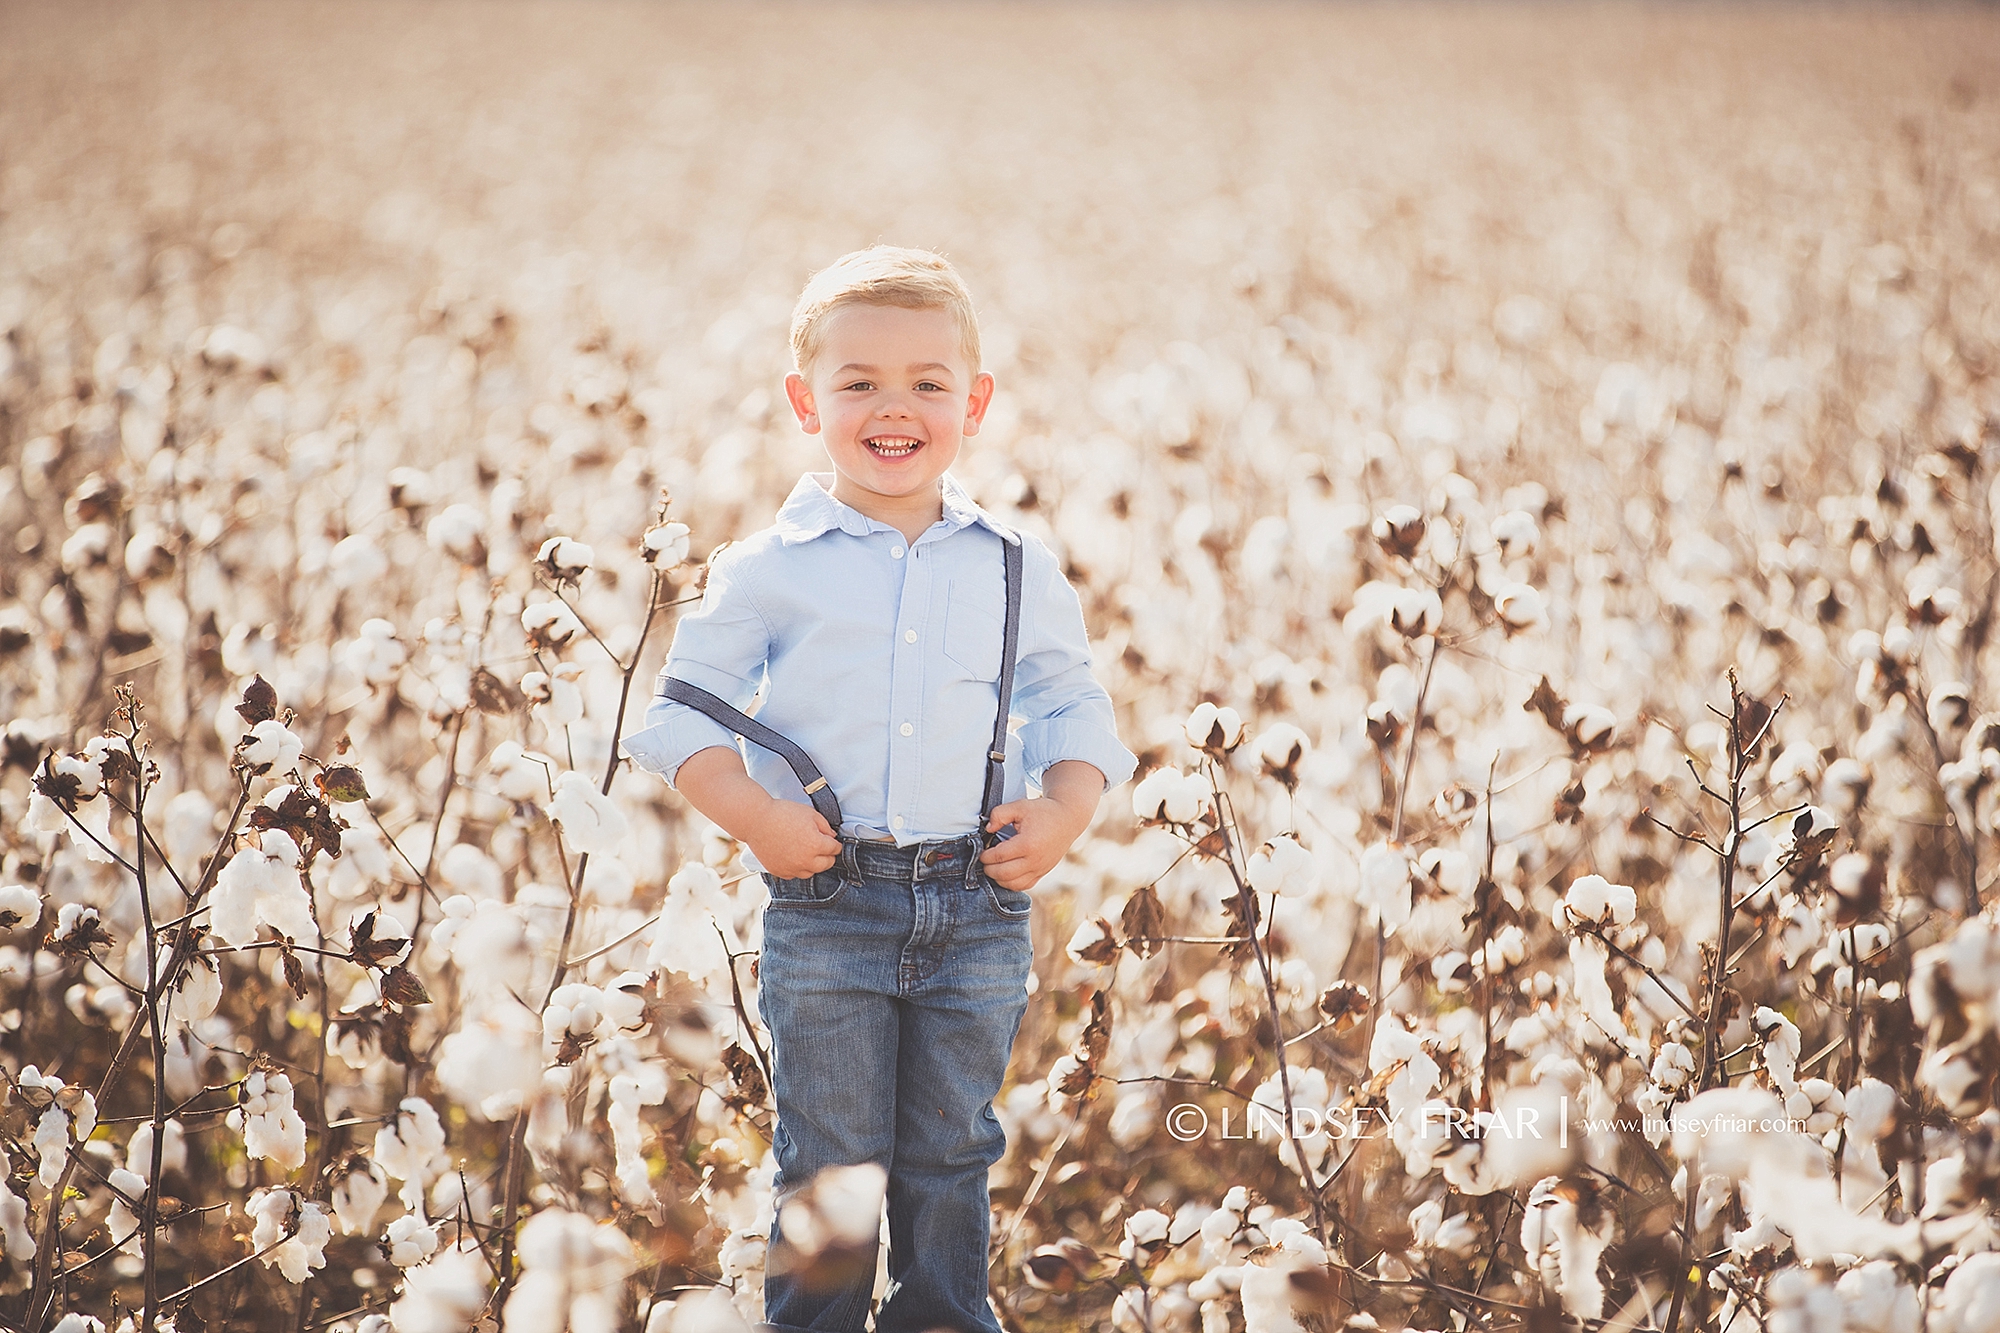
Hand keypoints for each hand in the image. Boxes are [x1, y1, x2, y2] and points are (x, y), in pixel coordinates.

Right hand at [746, 798, 841, 879]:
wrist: (756, 820)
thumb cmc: (781, 814)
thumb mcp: (810, 813)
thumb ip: (825, 826)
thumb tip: (831, 836)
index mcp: (816, 845)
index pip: (835, 849)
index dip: (835, 843)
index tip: (833, 841)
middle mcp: (805, 861)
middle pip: (826, 864)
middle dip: (828, 855)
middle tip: (823, 847)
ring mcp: (792, 868)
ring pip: (811, 872)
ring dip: (813, 864)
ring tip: (808, 852)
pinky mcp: (779, 871)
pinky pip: (794, 875)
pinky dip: (797, 868)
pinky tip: (794, 857)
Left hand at [979, 762, 1102, 890]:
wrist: (1068, 819)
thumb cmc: (1044, 812)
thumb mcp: (1020, 806)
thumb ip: (999, 814)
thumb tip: (988, 829)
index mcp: (1027, 844)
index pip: (999, 857)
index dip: (985, 855)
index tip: (982, 851)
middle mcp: (1034, 860)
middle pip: (1003, 874)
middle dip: (988, 869)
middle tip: (984, 860)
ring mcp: (1040, 869)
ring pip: (1012, 884)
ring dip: (998, 878)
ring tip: (994, 867)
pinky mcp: (1043, 873)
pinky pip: (1024, 886)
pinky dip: (1011, 883)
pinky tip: (1006, 873)